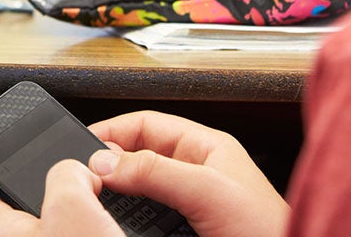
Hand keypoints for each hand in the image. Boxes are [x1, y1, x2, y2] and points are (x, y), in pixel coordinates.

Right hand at [0, 110, 288, 236]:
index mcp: (207, 147)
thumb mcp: (208, 192)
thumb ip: (156, 171)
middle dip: (110, 163)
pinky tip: (119, 223)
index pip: (148, 124)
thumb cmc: (269, 232)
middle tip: (82, 176)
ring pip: (143, 190)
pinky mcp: (188, 232)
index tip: (81, 147)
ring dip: (119, 193)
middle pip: (140, 156)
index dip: (112, 131)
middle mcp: (199, 172)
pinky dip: (131, 219)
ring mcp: (194, 204)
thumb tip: (105, 161)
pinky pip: (149, 218)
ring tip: (95, 198)